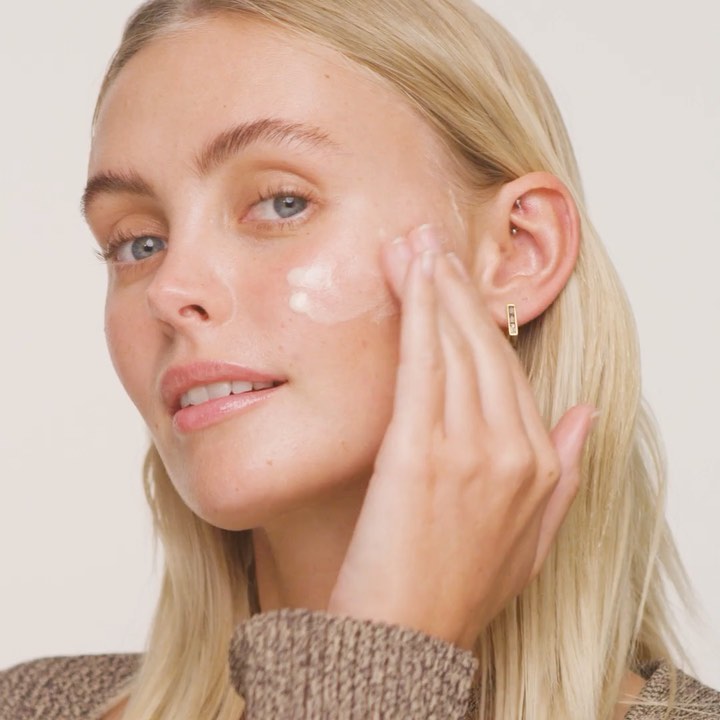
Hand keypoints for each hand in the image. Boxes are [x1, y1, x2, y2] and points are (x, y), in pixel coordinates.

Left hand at [327, 224, 595, 649]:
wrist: (407, 637)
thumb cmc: (459, 586)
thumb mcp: (533, 536)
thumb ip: (568, 469)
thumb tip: (585, 413)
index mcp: (541, 465)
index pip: (511, 372)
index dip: (484, 321)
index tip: (462, 283)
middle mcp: (513, 448)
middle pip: (486, 348)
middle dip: (459, 287)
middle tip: (433, 240)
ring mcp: (470, 448)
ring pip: (457, 345)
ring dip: (438, 287)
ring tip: (418, 244)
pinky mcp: (421, 450)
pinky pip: (425, 365)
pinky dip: (421, 314)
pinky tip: (413, 278)